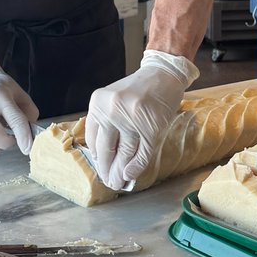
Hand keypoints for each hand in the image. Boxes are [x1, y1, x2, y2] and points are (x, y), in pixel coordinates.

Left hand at [86, 50, 198, 191]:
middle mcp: (114, 110)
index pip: (93, 138)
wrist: (164, 74)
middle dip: (107, 170)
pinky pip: (142, 153)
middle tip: (108, 182)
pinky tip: (131, 174)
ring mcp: (134, 119)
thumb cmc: (138, 89)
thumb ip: (105, 123)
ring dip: (120, 172)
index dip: (96, 157)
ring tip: (118, 182)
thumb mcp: (113, 100)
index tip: (99, 168)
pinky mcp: (153, 127)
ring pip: (125, 154)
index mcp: (99, 102)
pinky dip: (136, 167)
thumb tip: (103, 157)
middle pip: (107, 149)